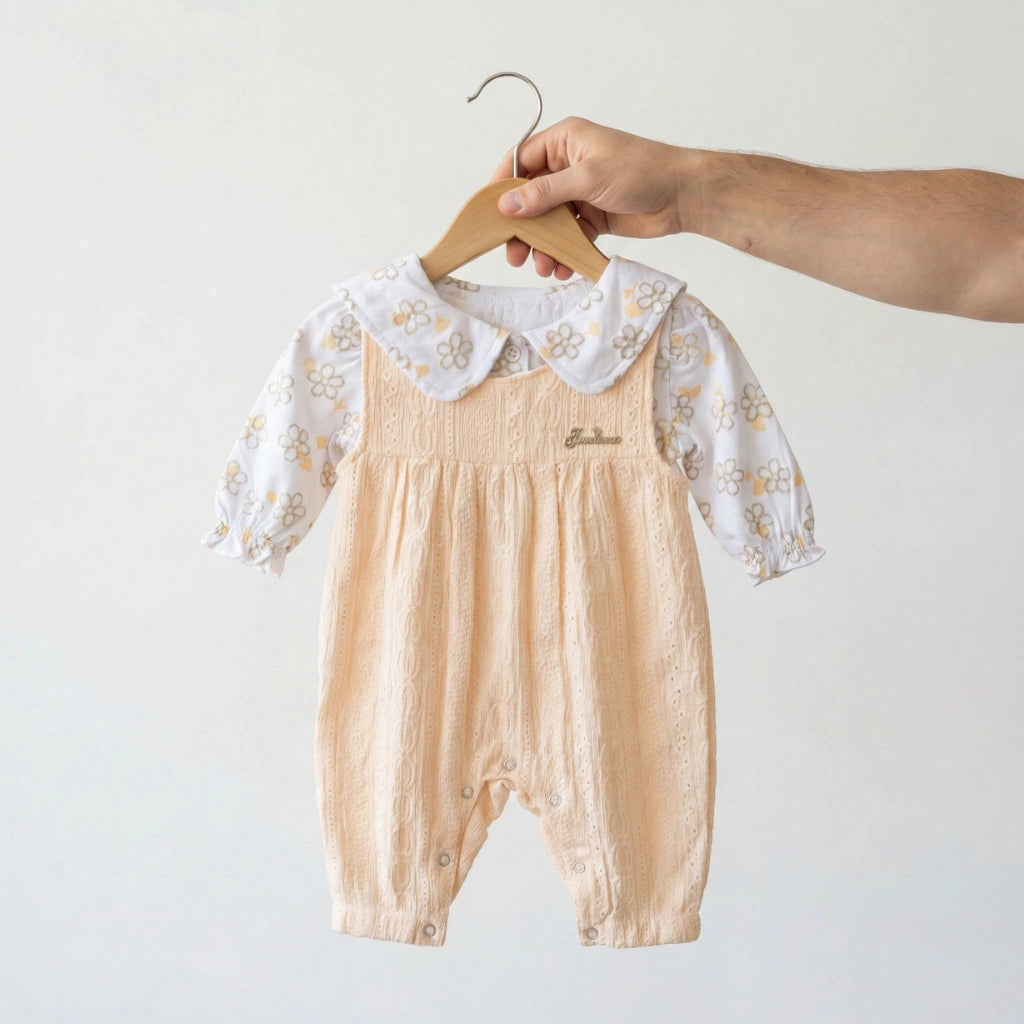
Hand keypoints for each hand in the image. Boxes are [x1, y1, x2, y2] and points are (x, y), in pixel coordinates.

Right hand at [488, 116, 691, 279]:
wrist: (682, 195)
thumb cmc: (641, 171)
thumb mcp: (587, 178)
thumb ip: (545, 193)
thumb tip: (507, 205)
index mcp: (564, 141)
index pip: (520, 160)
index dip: (502, 186)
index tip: (489, 214)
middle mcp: (568, 165)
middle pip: (530, 197)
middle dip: (522, 227)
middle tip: (514, 254)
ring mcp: (580, 192)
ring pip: (548, 221)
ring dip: (543, 245)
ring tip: (542, 266)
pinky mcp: (593, 217)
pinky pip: (568, 236)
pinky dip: (563, 252)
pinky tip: (562, 267)